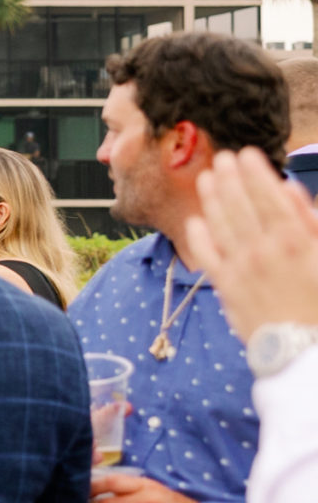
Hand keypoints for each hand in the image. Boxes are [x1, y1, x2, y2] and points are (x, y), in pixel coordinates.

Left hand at [187, 147, 317, 338]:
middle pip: (240, 206)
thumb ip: (311, 224)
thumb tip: (291, 191)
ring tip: (206, 178)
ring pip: (220, 224)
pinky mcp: (225, 286)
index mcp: (294, 241)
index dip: (255, 173)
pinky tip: (196, 220)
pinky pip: (207, 255)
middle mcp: (263, 250)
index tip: (247, 154)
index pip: (268, 197)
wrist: (303, 349)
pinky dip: (200, 235)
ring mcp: (241, 268)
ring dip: (212, 198)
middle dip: (230, 178)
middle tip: (222, 157)